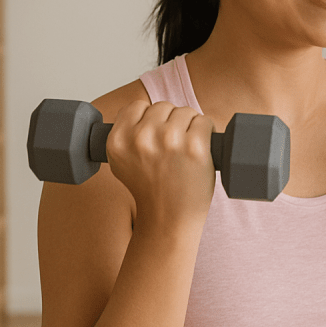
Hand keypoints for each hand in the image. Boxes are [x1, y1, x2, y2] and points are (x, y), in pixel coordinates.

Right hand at [105, 100, 216, 233]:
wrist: (167, 220)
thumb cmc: (149, 191)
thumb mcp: (120, 162)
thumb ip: (125, 136)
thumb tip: (140, 113)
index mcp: (118, 141)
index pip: (136, 106)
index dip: (149, 119)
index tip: (156, 135)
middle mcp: (141, 138)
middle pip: (163, 107)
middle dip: (171, 122)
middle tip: (173, 147)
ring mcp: (169, 141)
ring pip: (185, 112)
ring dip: (190, 127)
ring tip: (186, 150)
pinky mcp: (195, 147)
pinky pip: (204, 122)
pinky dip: (207, 132)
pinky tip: (201, 150)